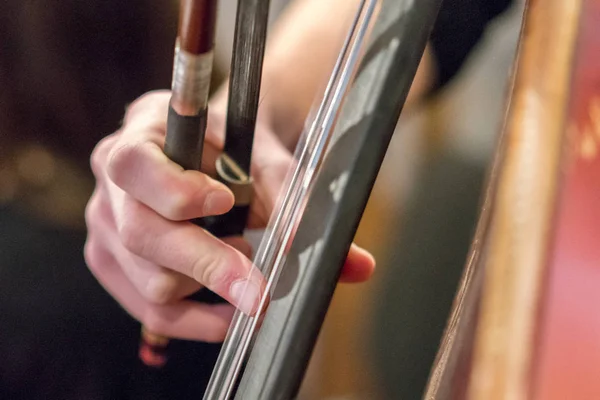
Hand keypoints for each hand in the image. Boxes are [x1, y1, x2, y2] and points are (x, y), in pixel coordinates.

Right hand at [84, 90, 374, 341]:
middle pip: (142, 235)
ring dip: (208, 286)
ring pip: (151, 281)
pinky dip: (199, 322)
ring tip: (244, 268)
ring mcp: (106, 229)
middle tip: (260, 290)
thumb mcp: (263, 156)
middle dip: (208, 264)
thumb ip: (302, 199)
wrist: (214, 151)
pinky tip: (233, 317)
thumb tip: (355, 264)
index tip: (226, 199)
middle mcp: (111, 185)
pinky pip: (151, 311)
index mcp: (139, 136)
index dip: (176, 190)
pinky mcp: (116, 268)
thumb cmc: (234, 147)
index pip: (133, 165)